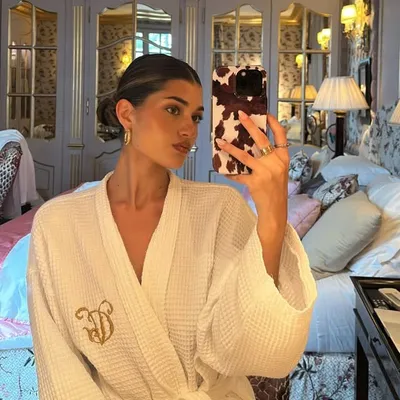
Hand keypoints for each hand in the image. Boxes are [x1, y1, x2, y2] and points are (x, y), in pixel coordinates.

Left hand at [215, 111, 288, 281]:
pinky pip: (238, 174)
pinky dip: (229, 172)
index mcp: (283, 159)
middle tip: (240, 115)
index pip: (281, 136)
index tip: (264, 113)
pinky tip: (220, 168)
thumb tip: (251, 146)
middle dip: (250, 126)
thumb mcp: (278, 172)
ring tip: (219, 141)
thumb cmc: (276, 190)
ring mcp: (265, 173)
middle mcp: (275, 163)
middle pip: (261, 140)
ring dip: (230, 148)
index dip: (273, 123)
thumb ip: (270, 159)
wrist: (276, 210)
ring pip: (244, 156)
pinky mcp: (254, 182)